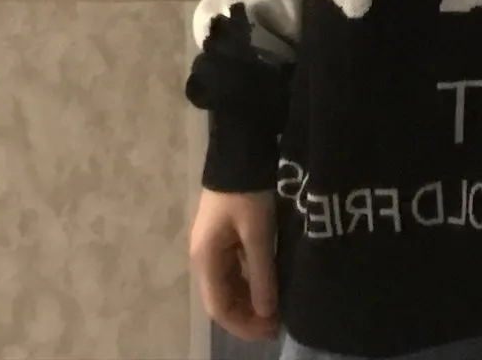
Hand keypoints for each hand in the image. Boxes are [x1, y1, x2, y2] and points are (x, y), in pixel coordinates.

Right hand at [190, 188, 279, 342]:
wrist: (240, 151)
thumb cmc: (247, 193)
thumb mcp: (258, 233)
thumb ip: (261, 274)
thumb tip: (266, 313)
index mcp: (206, 259)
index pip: (219, 308)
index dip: (243, 325)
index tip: (270, 330)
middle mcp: (204, 257)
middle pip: (222, 299)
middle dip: (247, 315)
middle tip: (277, 323)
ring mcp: (212, 246)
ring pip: (228, 285)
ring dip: (249, 300)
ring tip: (276, 307)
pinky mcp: (224, 235)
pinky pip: (234, 269)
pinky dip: (249, 281)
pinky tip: (268, 283)